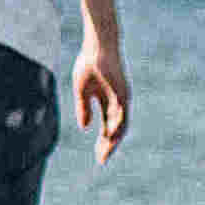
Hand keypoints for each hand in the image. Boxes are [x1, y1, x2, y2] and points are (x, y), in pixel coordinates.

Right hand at [72, 33, 130, 161]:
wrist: (98, 44)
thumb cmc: (89, 63)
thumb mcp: (82, 90)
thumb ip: (83, 108)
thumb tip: (85, 127)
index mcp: (109, 101)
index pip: (108, 126)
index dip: (103, 141)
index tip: (98, 156)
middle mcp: (118, 102)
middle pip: (116, 129)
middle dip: (108, 145)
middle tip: (101, 160)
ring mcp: (121, 97)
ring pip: (121, 123)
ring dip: (113, 139)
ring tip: (105, 152)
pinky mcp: (122, 91)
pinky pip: (121, 112)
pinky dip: (116, 124)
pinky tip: (109, 134)